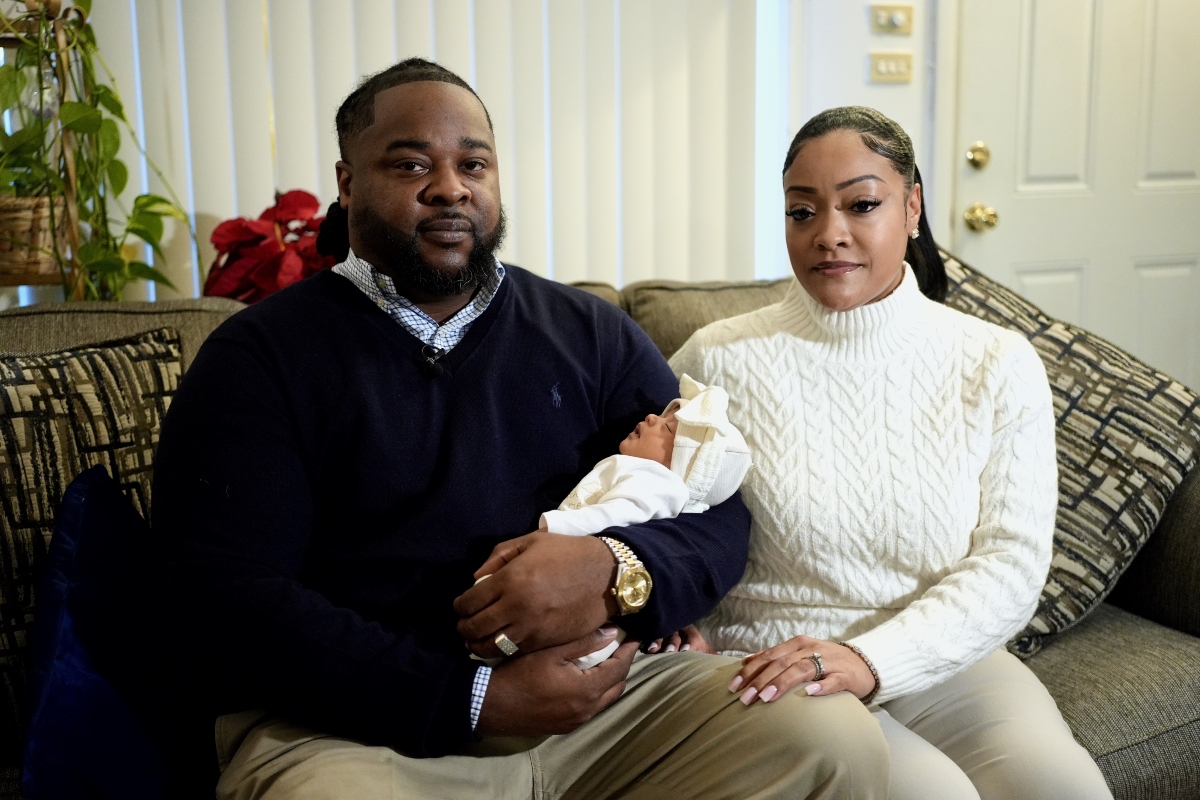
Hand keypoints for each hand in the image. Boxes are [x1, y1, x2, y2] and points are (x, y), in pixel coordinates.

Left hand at [454, 532, 618, 657]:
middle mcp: (516, 605)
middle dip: (463, 628)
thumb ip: (500, 555)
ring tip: (475, 640)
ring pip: (490, 645)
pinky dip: (501, 650)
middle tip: (463, 626)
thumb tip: (477, 579)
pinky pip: (513, 651)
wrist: (607, 575)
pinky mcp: (545, 641)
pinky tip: (499, 644)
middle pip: (475, 627)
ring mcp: (531, 627)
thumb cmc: (569, 553)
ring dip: (477, 644)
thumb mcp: (532, 542)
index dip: (459, 607)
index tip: (460, 607)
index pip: (469, 602)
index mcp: (511, 578)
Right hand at [475, 626, 638, 736]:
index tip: (634, 635)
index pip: (620, 668)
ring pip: (605, 699)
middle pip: (617, 686)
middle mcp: (587, 710)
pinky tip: (585, 679)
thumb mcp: (551, 652)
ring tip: (605, 660)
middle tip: (621, 646)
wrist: (490, 706)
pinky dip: (596, 692)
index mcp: (588, 690)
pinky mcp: (564, 727)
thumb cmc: (519, 674)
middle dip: (622, 666)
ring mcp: (576, 721)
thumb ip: (584, 642)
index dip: (629, 650)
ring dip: (609, 680)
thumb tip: (612, 633)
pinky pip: (591, 708)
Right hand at [645, 625, 714, 653]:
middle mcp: (678, 631)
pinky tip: (644, 650)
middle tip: (670, 652)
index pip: (693, 636)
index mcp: (692, 634)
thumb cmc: (695, 653)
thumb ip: (714, 659)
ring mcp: (664, 633)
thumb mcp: (706, 655)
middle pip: (675, 634)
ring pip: (662, 634)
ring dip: (658, 642)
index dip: (690, 642)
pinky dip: (647, 642)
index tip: (686, 651)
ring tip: (654, 651)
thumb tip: (734, 665)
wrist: (682, 649)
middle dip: (673, 643)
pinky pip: (649, 637)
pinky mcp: (653, 637)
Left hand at [729, 636, 875, 704]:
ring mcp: (829, 662)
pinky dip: (821, 687)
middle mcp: (810, 649)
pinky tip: (808, 694)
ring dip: (782, 683)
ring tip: (766, 698)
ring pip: (802, 670)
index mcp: (797, 644)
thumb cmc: (825, 661)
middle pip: (781, 664)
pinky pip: (833, 681)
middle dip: (760, 681)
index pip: (769, 656)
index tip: (733, 686)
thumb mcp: (799, 654)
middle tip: (745, 698)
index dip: (750, 671)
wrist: (864, 663)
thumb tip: (746, 661)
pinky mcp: (846, 675)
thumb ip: (775, 657)